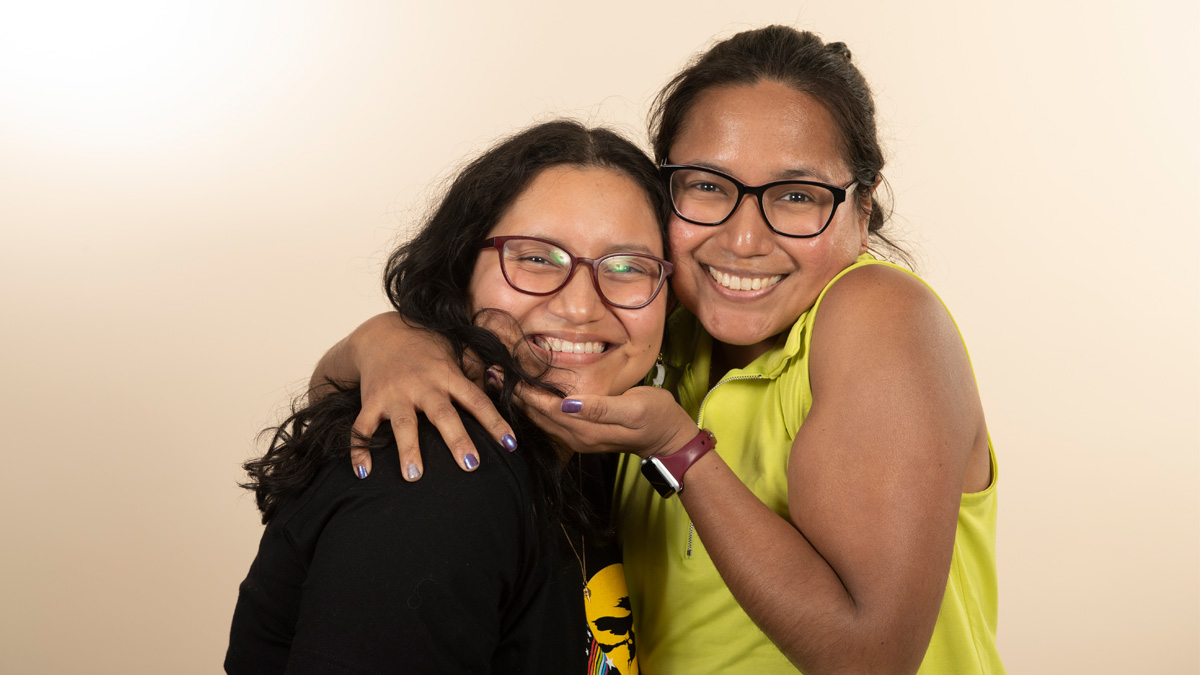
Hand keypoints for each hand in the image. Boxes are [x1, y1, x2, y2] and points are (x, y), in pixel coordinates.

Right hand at [317, 312, 515, 479]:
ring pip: (403, 423)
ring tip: (414, 477)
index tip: (511, 445)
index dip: (495, 422)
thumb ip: (475, 369)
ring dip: (408, 449)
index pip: (477, 400)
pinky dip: (359, 450)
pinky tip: (363, 473)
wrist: (381, 333)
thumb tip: (503, 383)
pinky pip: (363, 427)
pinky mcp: (371, 400)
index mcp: (447, 375)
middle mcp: (422, 385)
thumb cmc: (426, 348)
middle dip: (457, 440)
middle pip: (443, 414)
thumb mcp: (454, 350)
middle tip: (471, 465)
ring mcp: (395, 393)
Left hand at [515, 385, 697, 458]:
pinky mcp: (582, 436)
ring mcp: (579, 439)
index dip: (526, 392)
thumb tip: (568, 403)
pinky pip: (551, 422)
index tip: (506, 375)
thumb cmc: (656, 416)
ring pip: (542, 420)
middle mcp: (578, 437)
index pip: (548, 409)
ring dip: (522, 403)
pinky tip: (527, 397)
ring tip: (502, 384)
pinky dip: (535, 408)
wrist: (669, 438)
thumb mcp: (634, 408)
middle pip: (539, 416)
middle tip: (492, 374)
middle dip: (516, 396)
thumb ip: (601, 408)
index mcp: (587, 429)